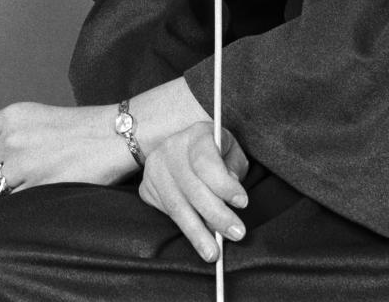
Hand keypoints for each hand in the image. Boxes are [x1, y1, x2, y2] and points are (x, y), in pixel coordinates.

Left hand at [0, 102, 135, 196]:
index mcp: (12, 116)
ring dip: (4, 192)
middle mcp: (13, 138)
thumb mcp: (38, 116)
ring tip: (27, 185)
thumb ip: (11, 132)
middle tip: (17, 174)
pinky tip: (37, 195)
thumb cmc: (81, 127)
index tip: (3, 157)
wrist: (113, 136)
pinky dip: (19, 204)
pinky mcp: (37, 188)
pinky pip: (11, 204)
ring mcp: (24, 165)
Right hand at [138, 122, 248, 261]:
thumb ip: (233, 169)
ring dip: (198, 232)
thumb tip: (229, 197)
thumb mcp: (231, 153)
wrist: (185, 148)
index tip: (242, 202)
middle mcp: (171, 148)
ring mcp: (155, 168)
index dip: (224, 184)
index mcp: (196, 135)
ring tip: (214, 253)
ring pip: (177, 206)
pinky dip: (185, 227)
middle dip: (217, 215)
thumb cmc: (216, 154)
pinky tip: (198, 237)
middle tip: (236, 233)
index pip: (206, 161)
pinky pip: (166, 213)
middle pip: (192, 187)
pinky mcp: (146, 187)